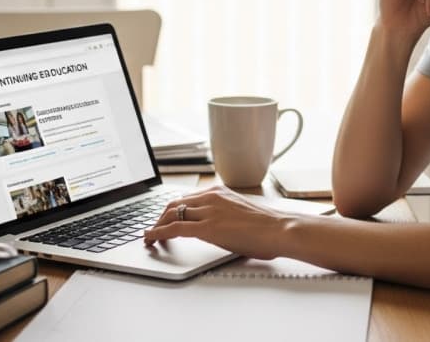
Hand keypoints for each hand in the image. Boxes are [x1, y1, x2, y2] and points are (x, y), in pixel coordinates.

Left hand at [144, 186, 292, 258]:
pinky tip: (152, 239)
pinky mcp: (208, 227)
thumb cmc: (267, 226)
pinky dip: (158, 233)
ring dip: (156, 226)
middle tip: (153, 230)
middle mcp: (211, 196)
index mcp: (219, 191)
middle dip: (159, 218)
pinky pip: (175, 228)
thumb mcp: (239, 212)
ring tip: (149, 238)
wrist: (280, 229)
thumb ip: (222, 214)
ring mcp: (209, 211)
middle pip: (173, 204)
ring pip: (170, 214)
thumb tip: (213, 226)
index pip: (186, 198)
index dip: (170, 210)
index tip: (164, 219)